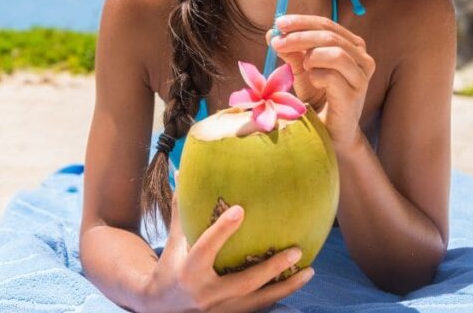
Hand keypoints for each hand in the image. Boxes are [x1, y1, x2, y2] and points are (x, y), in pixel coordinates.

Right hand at [142, 192, 314, 311]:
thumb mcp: (173, 240)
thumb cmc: (170, 266)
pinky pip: (259, 306)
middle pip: (243, 283)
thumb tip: (181, 173)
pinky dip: (279, 294)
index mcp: (188, 271)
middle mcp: (205, 293)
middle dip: (271, 268)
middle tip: (296, 251)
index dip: (222, 230)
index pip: (205, 248)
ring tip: (310, 271)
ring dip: (286, 287)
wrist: (162, 307)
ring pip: (258, 300)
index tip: (240, 209)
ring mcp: (220, 308)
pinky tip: (298, 281)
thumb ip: (181, 209)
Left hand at [265, 14, 375, 152]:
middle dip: (300, 36)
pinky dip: (315, 76)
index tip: (279, 23)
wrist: (330, 133)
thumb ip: (291, 51)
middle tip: (278, 42)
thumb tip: (272, 32)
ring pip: (336, 53)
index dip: (302, 22)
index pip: (327, 25)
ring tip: (302, 67)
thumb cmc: (318, 98)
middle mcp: (362, 59)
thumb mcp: (301, 70)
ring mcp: (361, 78)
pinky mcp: (354, 96)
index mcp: (352, 47)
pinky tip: (312, 82)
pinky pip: (332, 77)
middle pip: (330, 36)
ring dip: (311, 56)